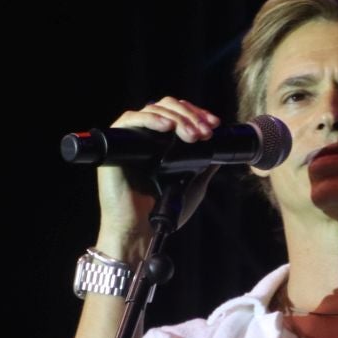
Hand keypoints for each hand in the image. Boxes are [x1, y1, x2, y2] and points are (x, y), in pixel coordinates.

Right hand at [95, 96, 220, 259]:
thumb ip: (204, 167)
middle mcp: (144, 136)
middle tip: (204, 133)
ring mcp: (130, 138)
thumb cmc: (160, 213)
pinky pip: (129, 120)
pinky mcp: (115, 144)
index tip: (214, 125)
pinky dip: (150, 119)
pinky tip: (166, 126)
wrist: (139, 230)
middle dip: (190, 116)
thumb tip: (222, 150)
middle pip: (167, 107)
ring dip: (177, 118)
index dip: (196, 114)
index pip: (178, 114)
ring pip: (153, 109)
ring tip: (192, 135)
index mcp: (160, 143)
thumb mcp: (192, 186)